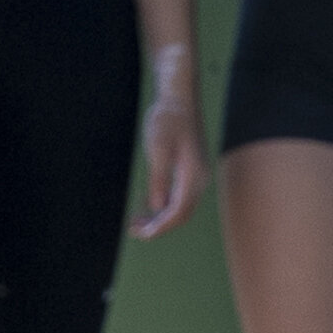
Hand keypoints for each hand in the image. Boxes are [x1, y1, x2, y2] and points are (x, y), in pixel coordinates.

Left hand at [135, 61, 206, 241]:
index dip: (160, 227)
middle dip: (158, 226)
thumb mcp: (158, 148)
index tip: (141, 234)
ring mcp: (196, 175)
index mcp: (193, 175)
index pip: (179, 212)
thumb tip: (157, 205)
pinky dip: (163, 205)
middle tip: (133, 230)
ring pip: (180, 206)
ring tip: (136, 222)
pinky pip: (179, 196)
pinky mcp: (190, 170)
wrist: (179, 98)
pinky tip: (147, 207)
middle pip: (181, 214)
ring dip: (160, 217)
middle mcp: (199, 178)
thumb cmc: (167, 119)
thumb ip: (158, 178)